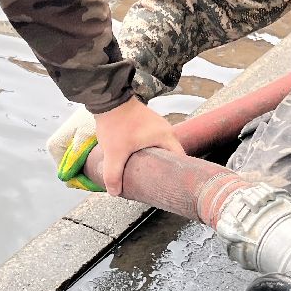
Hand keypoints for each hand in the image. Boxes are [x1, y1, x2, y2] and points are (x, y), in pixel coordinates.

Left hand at [47, 98, 183, 194]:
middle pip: (171, 154)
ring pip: (161, 147)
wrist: (109, 98)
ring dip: (155, 158)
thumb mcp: (114, 153)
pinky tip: (138, 158)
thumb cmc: (117, 124)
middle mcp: (166, 130)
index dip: (177, 174)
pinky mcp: (147, 122)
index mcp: (166, 137)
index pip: (180, 159)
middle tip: (156, 183)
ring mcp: (157, 124)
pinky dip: (148, 149)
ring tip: (146, 173)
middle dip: (164, 168)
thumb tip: (115, 192)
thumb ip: (113, 174)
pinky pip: (153, 140)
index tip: (171, 186)